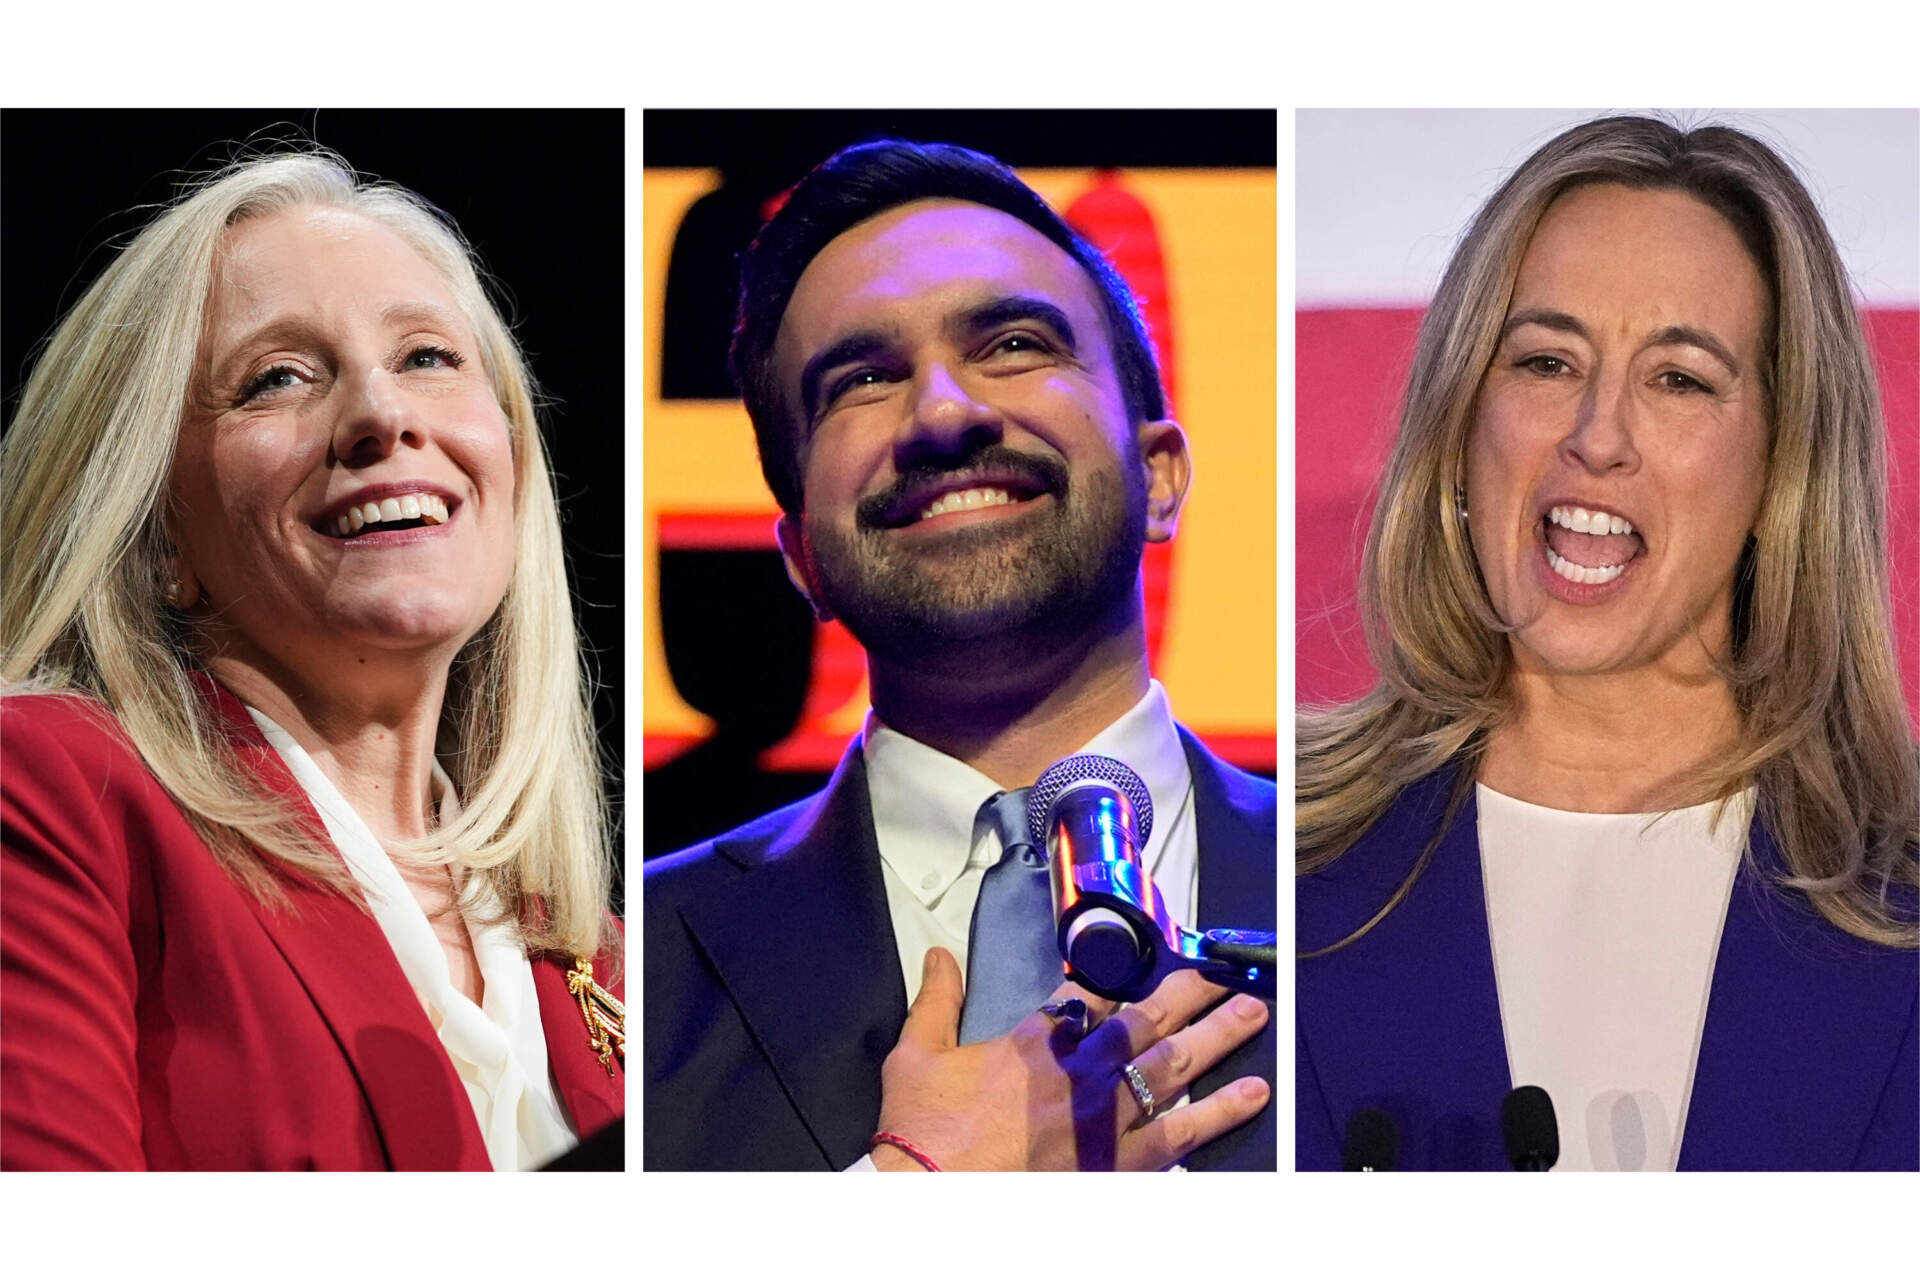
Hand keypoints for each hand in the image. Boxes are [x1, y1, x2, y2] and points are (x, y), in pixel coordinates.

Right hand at [871, 947, 1269, 1170]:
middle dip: (1190, 995)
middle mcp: (1079, 1074)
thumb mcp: (915, 1056)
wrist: (929, 1201)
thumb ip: (935, 1001)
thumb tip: (940, 958)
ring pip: (1173, 1068)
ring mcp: (1104, 1120)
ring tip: (1251, 1015)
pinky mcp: (1118, 1166)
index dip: (1124, 977)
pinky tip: (1249, 1095)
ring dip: (1217, 1037)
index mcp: (1033, 1044)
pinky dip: (1219, 1114)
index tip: (1151, 963)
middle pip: (1147, 1022)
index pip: (1090, 997)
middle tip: (1225, 977)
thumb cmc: (922, 1136)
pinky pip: (1181, 1135)